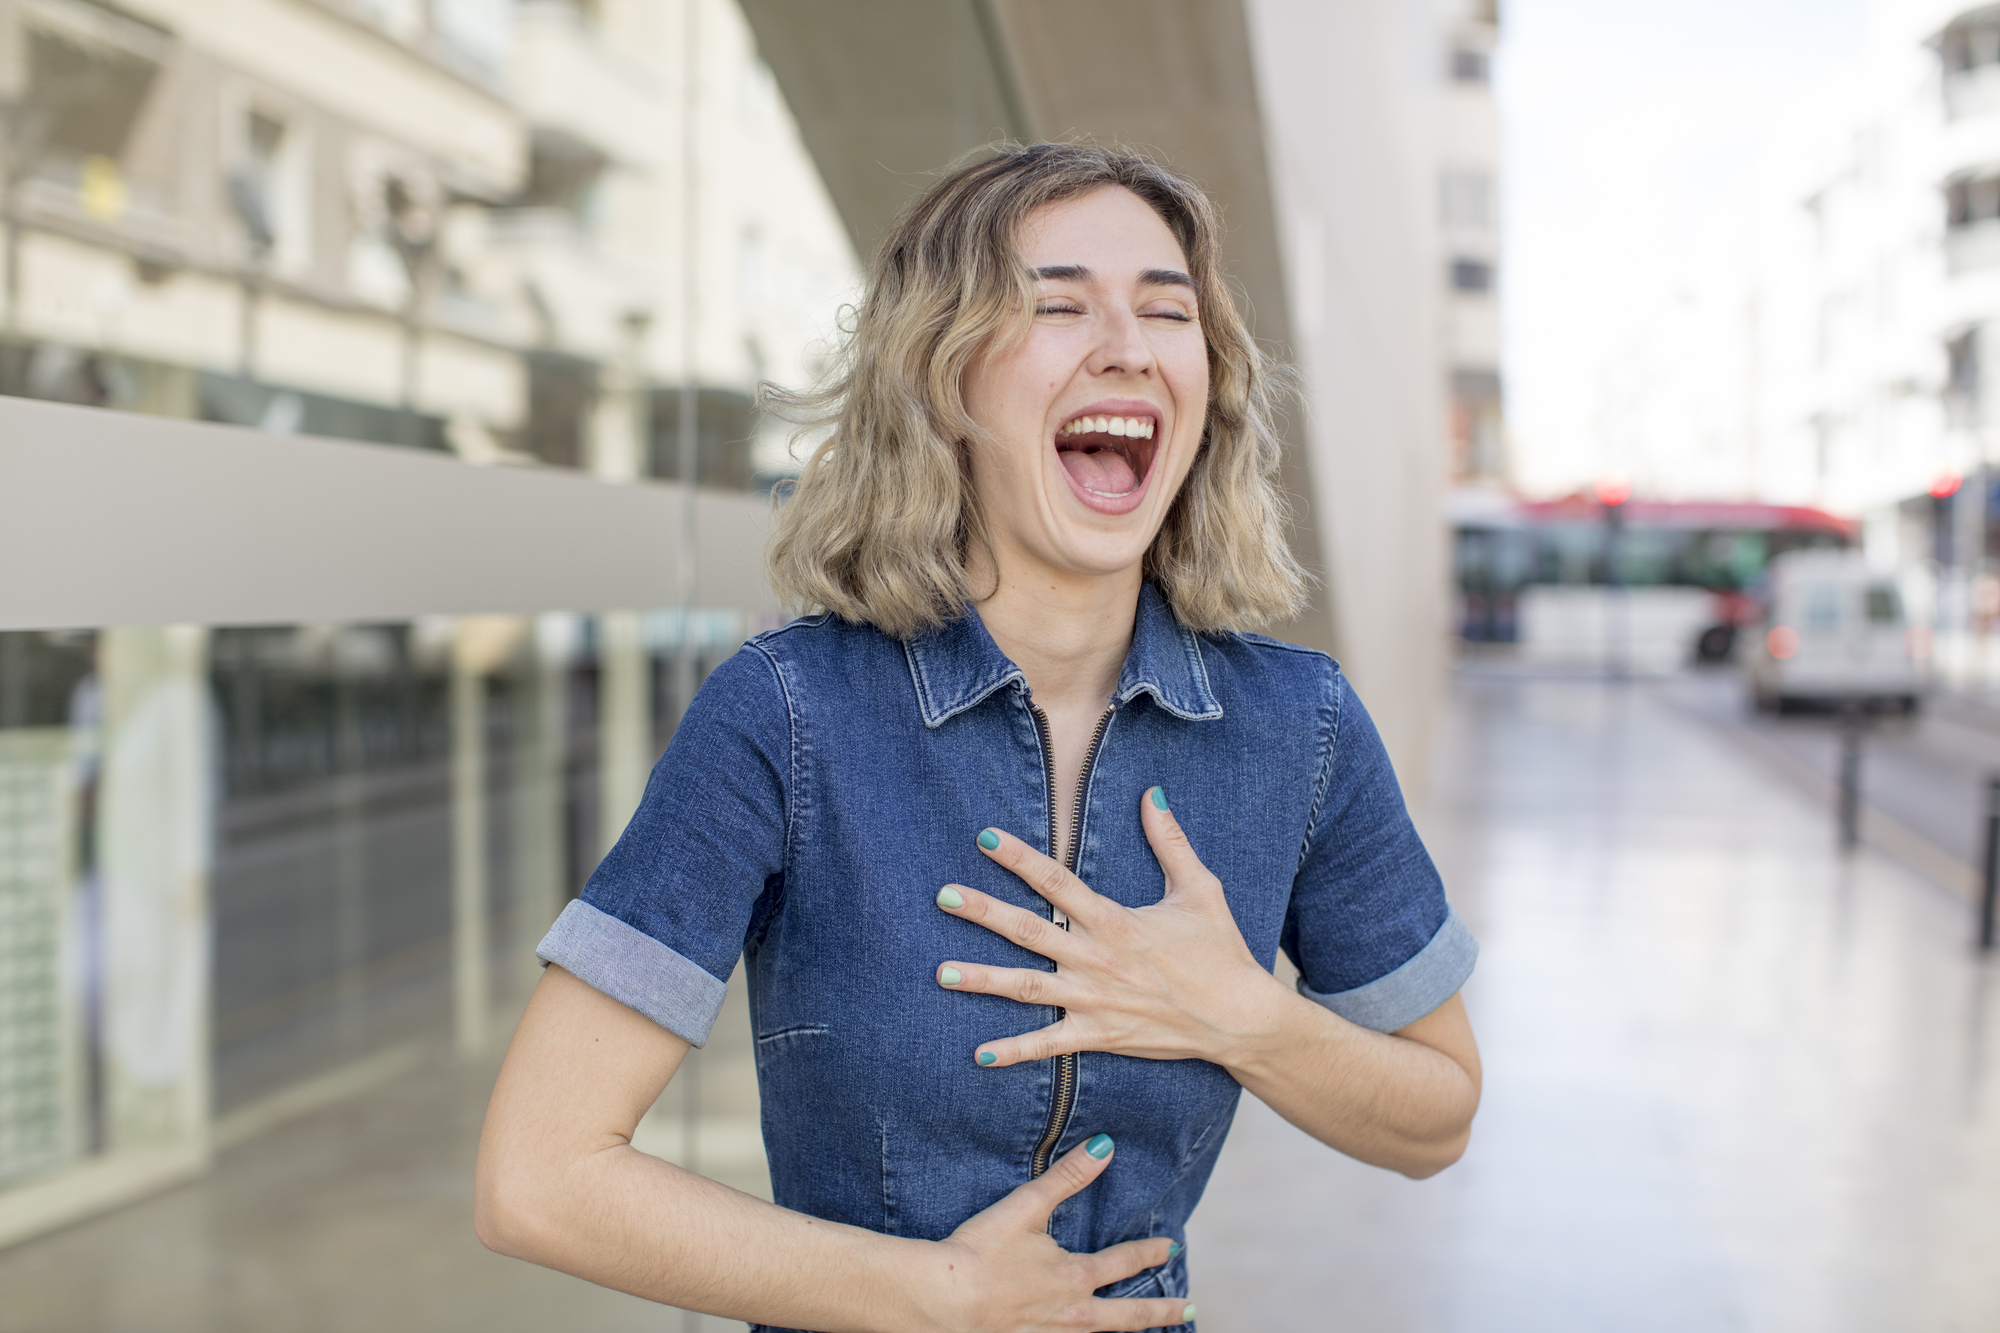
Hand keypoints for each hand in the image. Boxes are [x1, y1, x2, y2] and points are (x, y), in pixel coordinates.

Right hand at [908, 1136, 1191, 1331]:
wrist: (944, 1300)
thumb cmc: (981, 1252)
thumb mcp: (1027, 1207)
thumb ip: (1068, 1178)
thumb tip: (1105, 1147)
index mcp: (1075, 1276)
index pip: (1123, 1262)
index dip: (1149, 1253)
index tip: (1170, 1248)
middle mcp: (1073, 1313)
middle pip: (1129, 1315)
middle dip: (1162, 1311)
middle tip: (1188, 1308)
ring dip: (1127, 1332)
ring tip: (1143, 1332)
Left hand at [935, 787, 1286, 1068]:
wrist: (1240, 1018)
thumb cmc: (1220, 952)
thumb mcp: (1200, 889)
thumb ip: (1170, 841)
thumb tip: (1152, 794)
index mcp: (1115, 920)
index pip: (1058, 882)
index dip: (1020, 858)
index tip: (985, 837)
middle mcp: (1096, 958)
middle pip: (1028, 930)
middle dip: (983, 912)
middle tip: (943, 896)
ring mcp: (1093, 1000)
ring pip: (1026, 987)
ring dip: (982, 980)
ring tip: (942, 972)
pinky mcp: (1099, 1036)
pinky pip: (1048, 1046)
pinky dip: (1013, 1051)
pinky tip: (979, 1055)